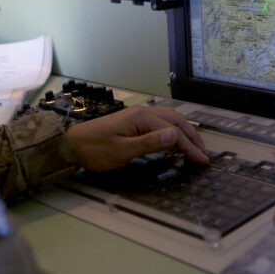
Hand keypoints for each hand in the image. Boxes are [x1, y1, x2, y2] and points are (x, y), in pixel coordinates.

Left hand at [66, 106, 207, 171]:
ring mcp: (137, 116)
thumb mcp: (123, 151)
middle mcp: (143, 112)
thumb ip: (151, 143)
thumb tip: (176, 135)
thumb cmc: (96, 150)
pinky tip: (174, 140)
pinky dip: (172, 130)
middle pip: (175, 120)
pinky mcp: (132, 122)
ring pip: (168, 119)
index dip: (190, 147)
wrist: (71, 145)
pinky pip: (159, 122)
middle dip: (192, 136)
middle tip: (203, 153)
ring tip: (194, 147)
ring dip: (184, 131)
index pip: (174, 132)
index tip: (202, 161)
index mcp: (142, 118)